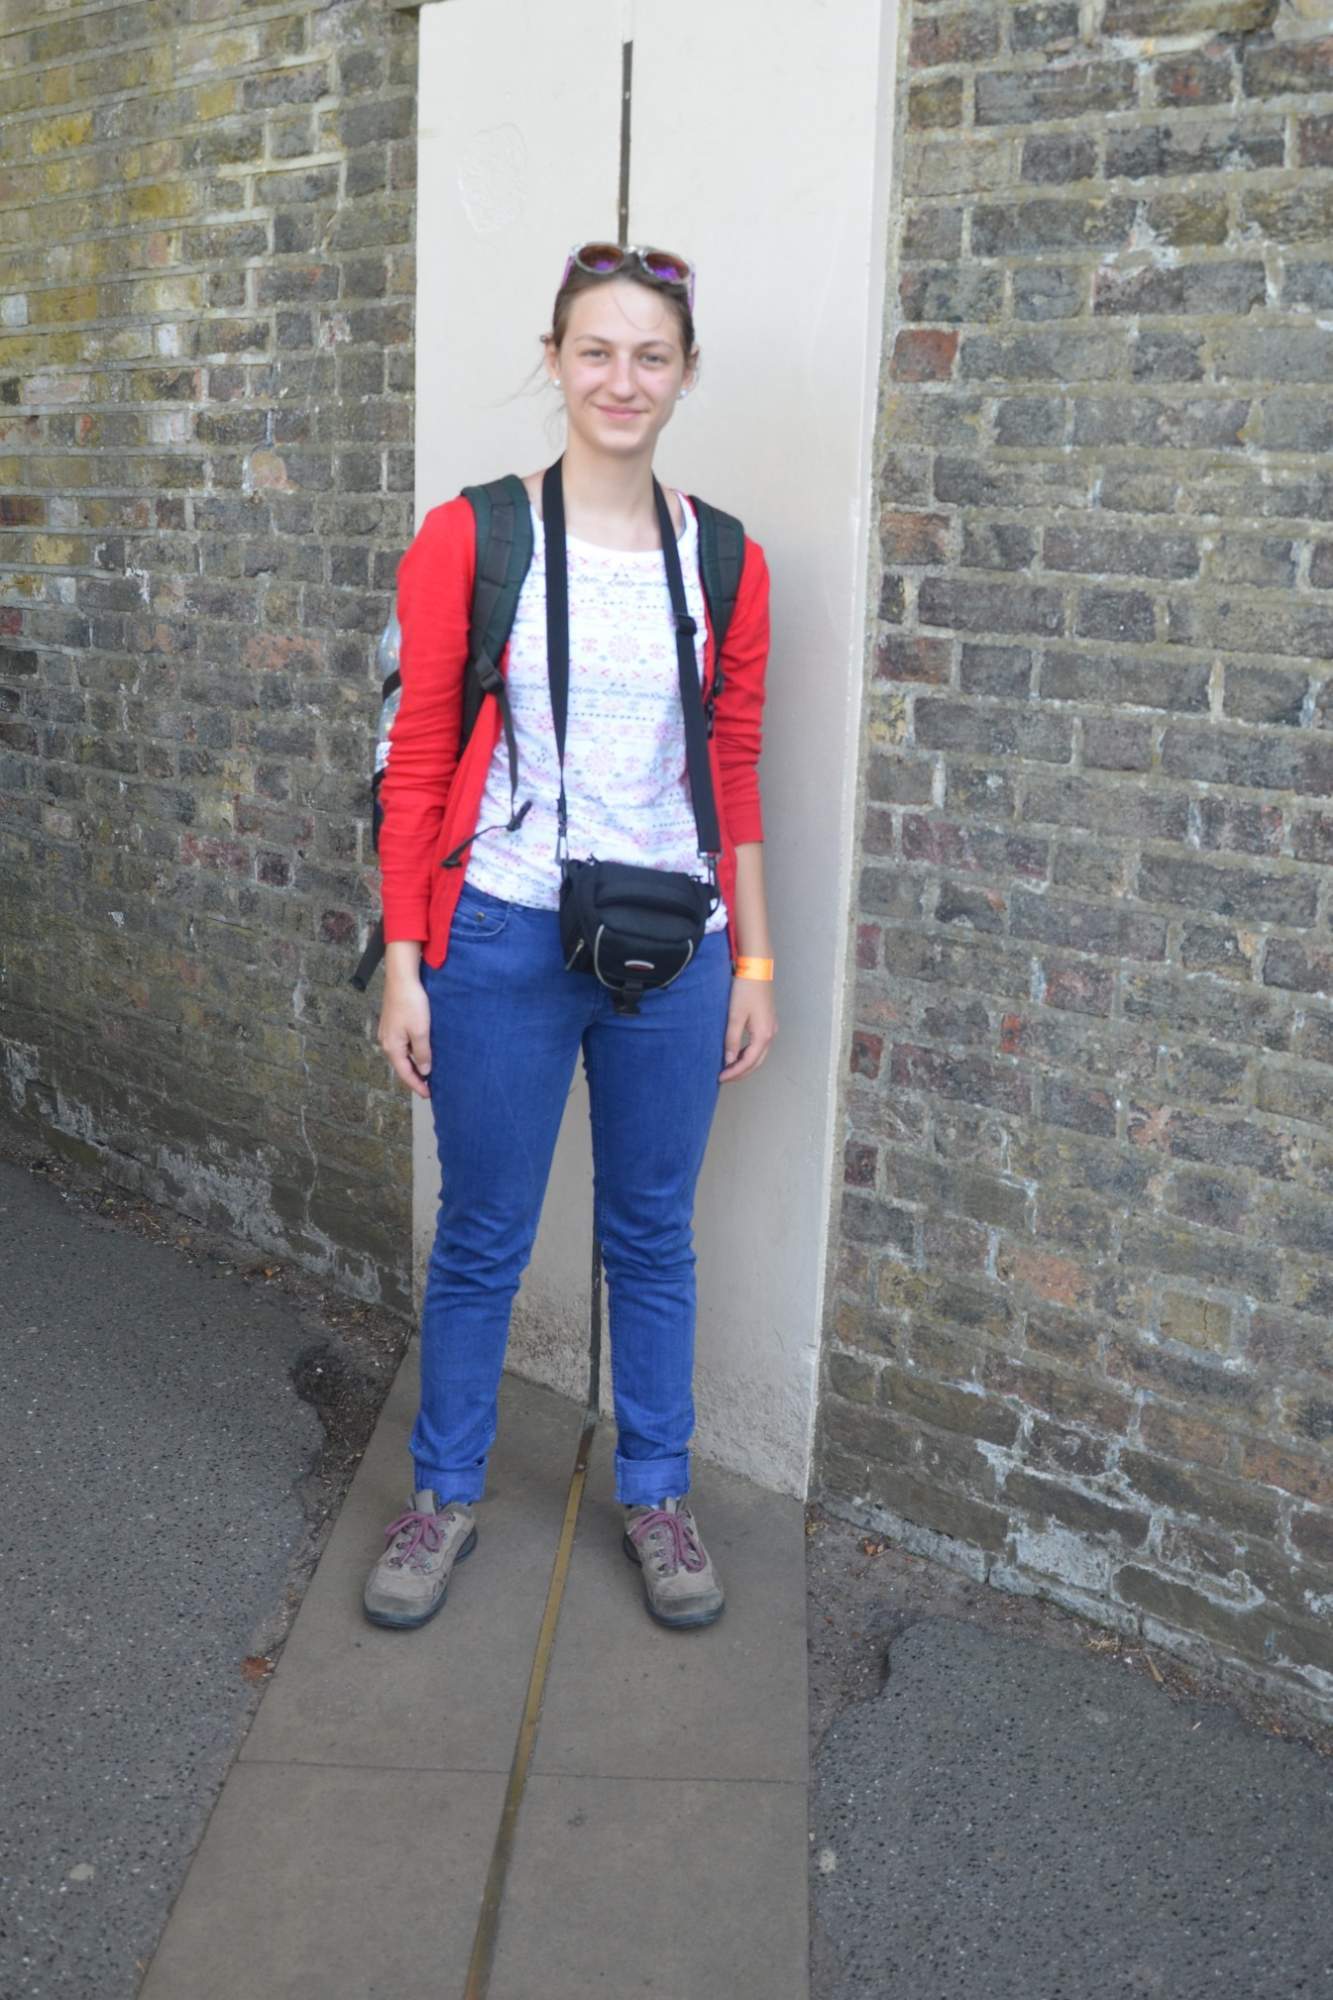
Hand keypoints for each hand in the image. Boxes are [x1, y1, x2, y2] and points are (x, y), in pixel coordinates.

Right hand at [378, 973, 432, 1097]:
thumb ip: (423, 1053)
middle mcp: (387, 1042)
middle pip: (402, 1066)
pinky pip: (402, 1044)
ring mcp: (388, 1032)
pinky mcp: (393, 1023)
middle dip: (415, 1077)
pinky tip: (421, 1051)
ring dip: (414, 1064)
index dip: (417, 1086)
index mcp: (392, 1047)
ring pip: (402, 1055)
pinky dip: (412, 1052)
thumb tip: (425, 1070)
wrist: (402, 978)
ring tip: (427, 1072)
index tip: (428, 1095)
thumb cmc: (411, 1003)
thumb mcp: (421, 1031)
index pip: (405, 1073)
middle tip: (429, 1087)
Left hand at [719, 977, 776, 1083]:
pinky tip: (737, 1052)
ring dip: (745, 1063)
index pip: (749, 1062)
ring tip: (728, 1067)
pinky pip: (760, 1044)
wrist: (757, 967)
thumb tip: (729, 1060)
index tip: (720, 1077)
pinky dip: (749, 1053)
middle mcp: (770, 1034)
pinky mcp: (767, 1021)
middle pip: (757, 1062)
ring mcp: (771, 1027)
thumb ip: (732, 1040)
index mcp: (763, 1035)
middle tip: (724, 1077)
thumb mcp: (735, 1016)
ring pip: (759, 1054)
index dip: (734, 1072)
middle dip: (741, 1072)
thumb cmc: (746, 989)